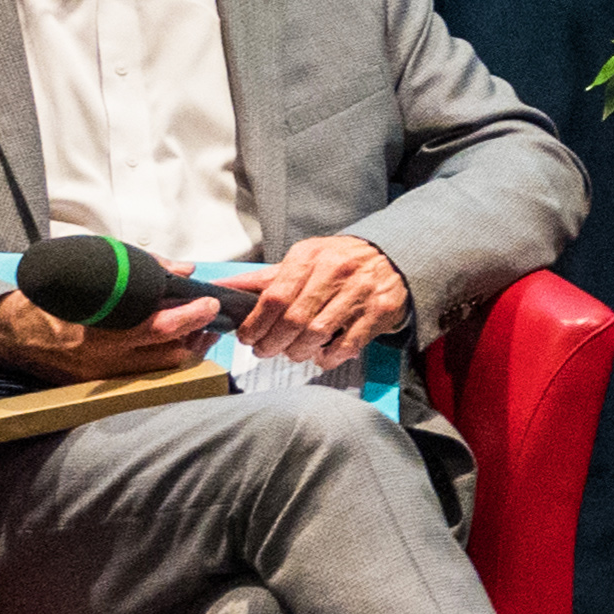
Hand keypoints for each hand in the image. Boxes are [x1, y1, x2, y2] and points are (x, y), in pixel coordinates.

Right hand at [0, 286, 229, 386]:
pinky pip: (144, 376)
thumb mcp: (84, 273)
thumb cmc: (46, 298)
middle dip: (197, 334)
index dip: (188, 315)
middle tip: (212, 315)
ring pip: (161, 369)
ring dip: (187, 349)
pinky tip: (175, 344)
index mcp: (93, 326)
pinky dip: (166, 360)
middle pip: (166, 353)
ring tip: (199, 328)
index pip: (154, 326)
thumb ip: (136, 268)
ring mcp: (99, 375)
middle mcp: (98, 356)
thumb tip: (182, 270)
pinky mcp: (97, 385)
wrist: (5, 335)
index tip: (209, 301)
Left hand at [230, 233, 414, 373]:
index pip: (273, 297)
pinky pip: (346, 345)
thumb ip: (263, 279)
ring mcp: (360, 292)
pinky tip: (320, 354)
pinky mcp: (380, 311)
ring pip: (317, 334)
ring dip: (298, 352)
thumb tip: (221, 288)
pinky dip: (327, 358)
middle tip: (265, 351)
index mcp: (310, 256)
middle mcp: (336, 271)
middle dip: (273, 343)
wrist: (392, 255)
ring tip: (293, 352)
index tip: (247, 337)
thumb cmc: (339, 261)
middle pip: (293, 320)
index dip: (256, 324)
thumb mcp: (302, 260)